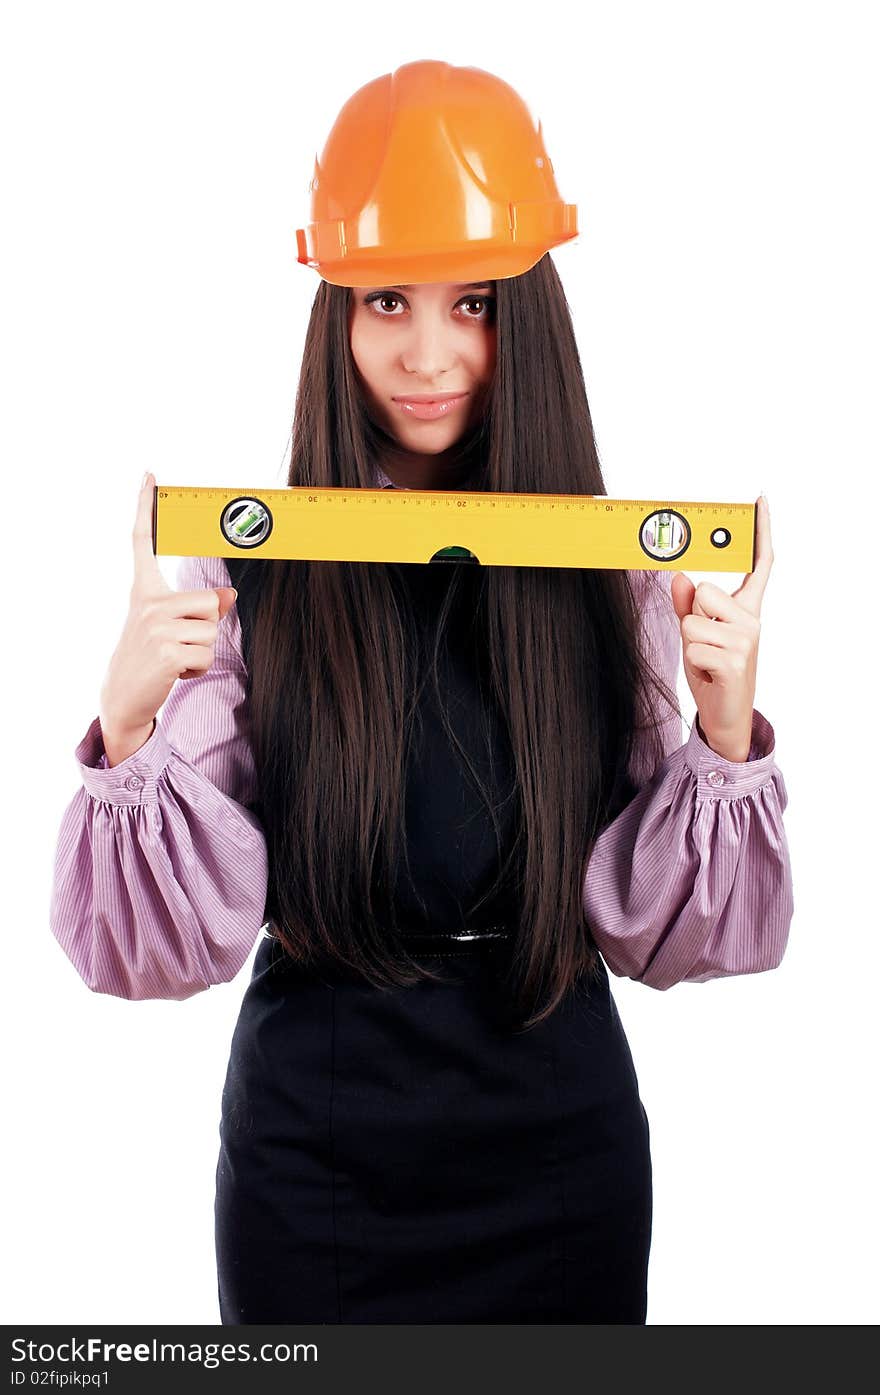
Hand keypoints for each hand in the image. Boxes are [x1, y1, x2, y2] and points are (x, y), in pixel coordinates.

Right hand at [99, 472, 237, 741]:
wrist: (123, 697)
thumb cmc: (149, 659)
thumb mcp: (169, 627)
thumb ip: (198, 608)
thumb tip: (229, 598)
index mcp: (144, 591)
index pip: (142, 542)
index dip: (146, 508)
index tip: (150, 476)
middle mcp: (146, 602)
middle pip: (210, 601)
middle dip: (206, 627)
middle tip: (179, 643)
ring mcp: (154, 626)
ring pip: (212, 631)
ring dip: (202, 652)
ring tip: (175, 660)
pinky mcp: (166, 651)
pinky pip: (206, 655)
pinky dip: (198, 670)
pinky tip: (174, 673)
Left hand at [669, 495, 773, 761]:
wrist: (724, 714)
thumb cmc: (711, 670)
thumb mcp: (694, 632)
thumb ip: (685, 605)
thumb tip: (678, 577)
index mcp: (746, 607)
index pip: (758, 564)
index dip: (759, 532)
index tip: (759, 501)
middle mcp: (752, 619)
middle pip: (704, 591)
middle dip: (691, 617)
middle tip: (705, 642)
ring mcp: (747, 640)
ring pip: (692, 622)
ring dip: (689, 643)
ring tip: (707, 660)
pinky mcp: (736, 661)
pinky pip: (693, 646)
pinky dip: (693, 662)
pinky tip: (710, 674)